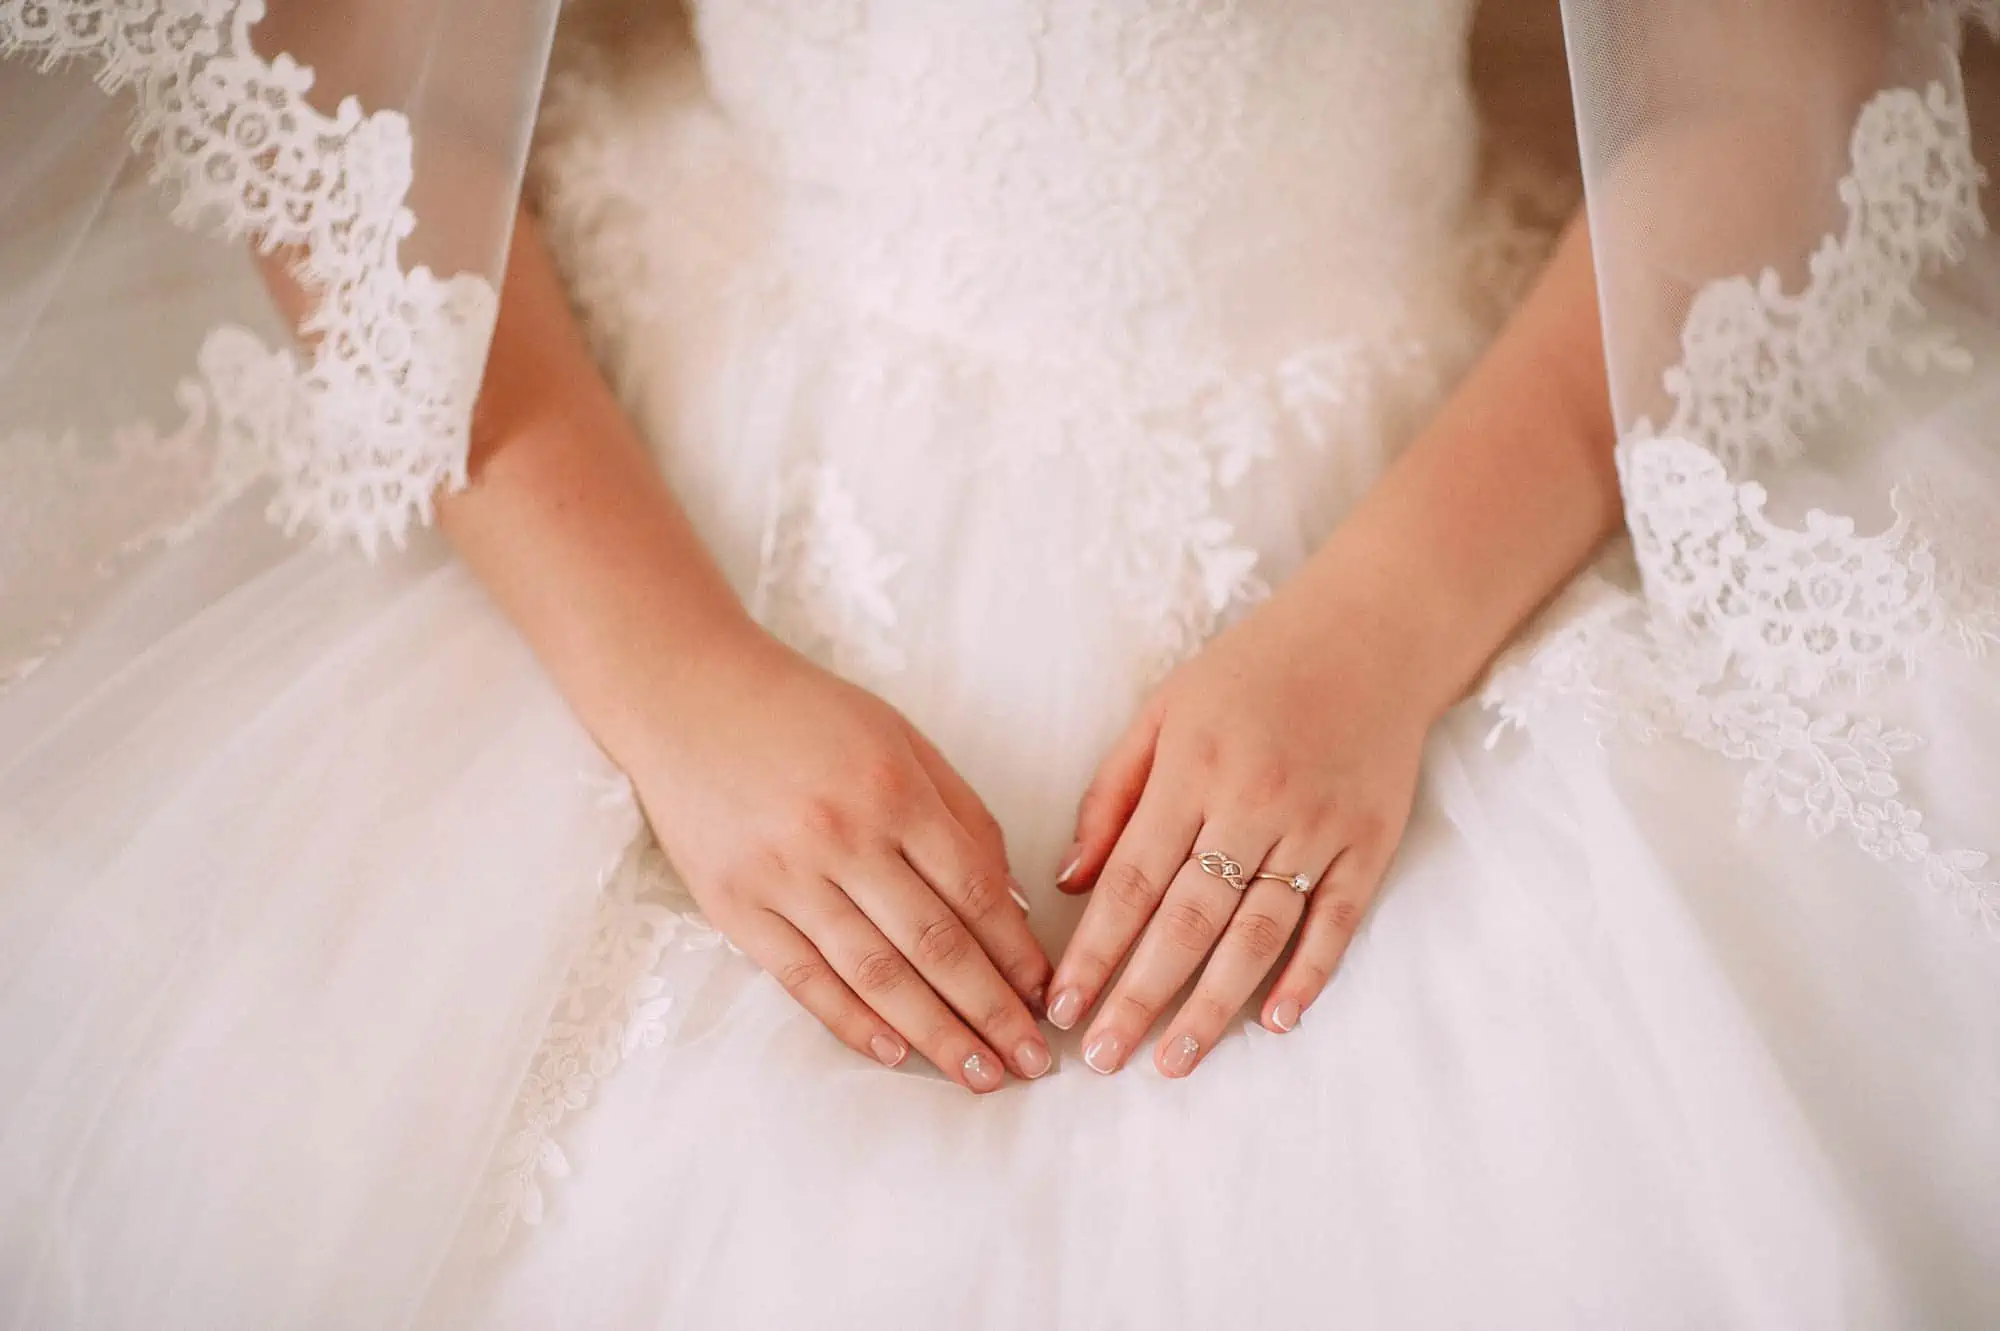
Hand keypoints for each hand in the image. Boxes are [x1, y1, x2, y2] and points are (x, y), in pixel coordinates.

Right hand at [626, 628, 1053, 1091]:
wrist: (687, 696)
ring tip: (979, 1075)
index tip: (1046, 997)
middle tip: (1033, 1062)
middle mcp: (843, 837)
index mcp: (894, 790)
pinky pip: (804, 979)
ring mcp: (785, 877)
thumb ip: (962, 815)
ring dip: (935, 1033)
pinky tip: (895, 1053)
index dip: (1016, 954)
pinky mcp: (734, 906)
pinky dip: (852, 1022)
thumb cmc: (806, 715)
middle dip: (991, 1011)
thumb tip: (1014, 905)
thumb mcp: (900, 738)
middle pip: (935, 945)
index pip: (974, 891)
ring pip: (875, 974)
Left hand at [1045, 573, 1448, 1077]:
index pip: (1131, 878)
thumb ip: (1112, 794)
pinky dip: (1306, 975)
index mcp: (1191, 767)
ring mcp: (1317, 826)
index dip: (1094, 949)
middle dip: (1139, 995)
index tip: (1061, 1005)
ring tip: (1172, 1061)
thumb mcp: (1164, 709)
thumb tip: (1070, 881)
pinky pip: (1335, 922)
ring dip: (1212, 1004)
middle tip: (1103, 1059)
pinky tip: (1273, 1022)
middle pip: (1188, 919)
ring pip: (1257, 932)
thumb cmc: (1252, 670)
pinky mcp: (1370, 842)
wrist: (1373, 634)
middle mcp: (1253, 801)